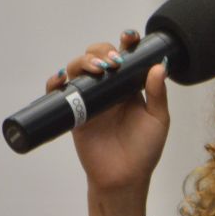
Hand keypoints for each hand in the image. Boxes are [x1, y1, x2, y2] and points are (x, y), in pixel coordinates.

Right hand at [45, 30, 168, 193]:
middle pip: (98, 56)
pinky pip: (59, 92)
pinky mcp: (73, 113)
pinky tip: (61, 79)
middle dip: (101, 50)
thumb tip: (159, 66)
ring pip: (78, 69)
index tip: (128, 37)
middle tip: (112, 61)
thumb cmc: (144, 150)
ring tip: (94, 69)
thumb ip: (157, 94)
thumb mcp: (157, 120)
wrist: (123, 178)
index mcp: (130, 86)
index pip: (126, 57)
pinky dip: (55, 82)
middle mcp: (109, 88)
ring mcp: (90, 99)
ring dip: (82, 62)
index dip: (125, 42)